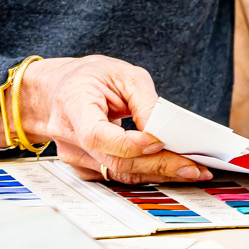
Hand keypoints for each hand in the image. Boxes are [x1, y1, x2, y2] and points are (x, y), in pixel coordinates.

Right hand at [0, 55, 211, 184]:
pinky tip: (167, 169)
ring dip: (157, 174)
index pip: (98, 136)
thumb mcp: (119, 72)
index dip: (131, 144)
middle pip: (114, 162)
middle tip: (193, 166)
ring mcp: (74, 156)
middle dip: (158, 165)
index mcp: (72, 105)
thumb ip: (143, 99)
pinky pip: (116, 176)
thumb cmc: (86, 78)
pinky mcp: (83, 168)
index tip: (160, 141)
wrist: (54, 91)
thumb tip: (164, 131)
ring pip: (119, 174)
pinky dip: (143, 174)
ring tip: (190, 170)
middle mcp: (69, 136)